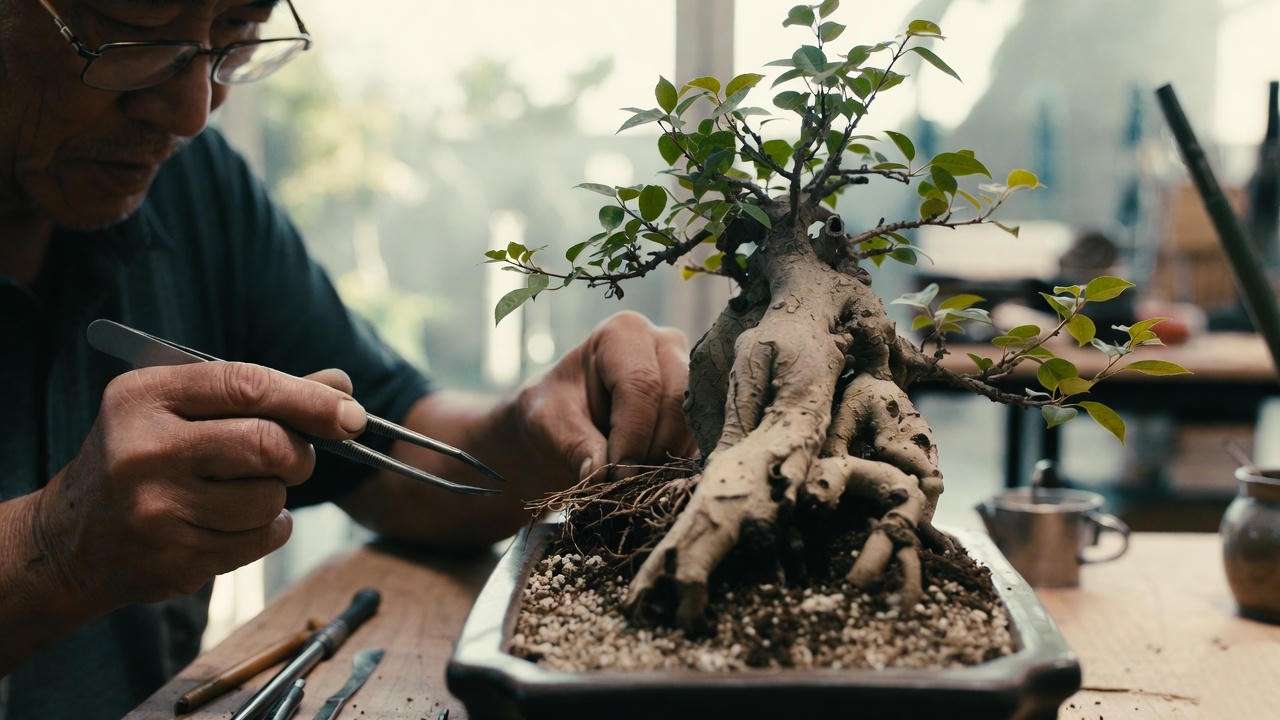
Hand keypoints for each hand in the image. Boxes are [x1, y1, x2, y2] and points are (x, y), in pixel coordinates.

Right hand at [32, 362, 366, 609]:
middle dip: (299, 453)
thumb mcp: (181, 409)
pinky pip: (261, 538)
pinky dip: (267, 528)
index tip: (352, 414)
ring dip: (278, 495)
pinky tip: (233, 521)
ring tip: (244, 491)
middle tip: (294, 458)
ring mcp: (156, 509)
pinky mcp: (174, 558)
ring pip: (271, 498)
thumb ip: (260, 394)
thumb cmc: (143, 458)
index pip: (246, 385)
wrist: (70, 541)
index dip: (310, 399)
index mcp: (144, 396)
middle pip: (267, 444)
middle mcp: (143, 450)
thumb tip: (342, 387)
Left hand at [513, 311, 694, 487]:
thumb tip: (601, 475)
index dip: (632, 435)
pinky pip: (700, 439)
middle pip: (676, 401)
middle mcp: (665, 343)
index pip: (640, 384)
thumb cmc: (555, 411)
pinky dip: (676, 463)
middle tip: (626, 482)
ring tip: (632, 480)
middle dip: (653, 449)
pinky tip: (648, 475)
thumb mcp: (550, 425)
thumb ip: (575, 445)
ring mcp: (688, 372)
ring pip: (693, 423)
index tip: (616, 475)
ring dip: (666, 460)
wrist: (568, 420)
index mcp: (623, 333)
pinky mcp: (699, 404)